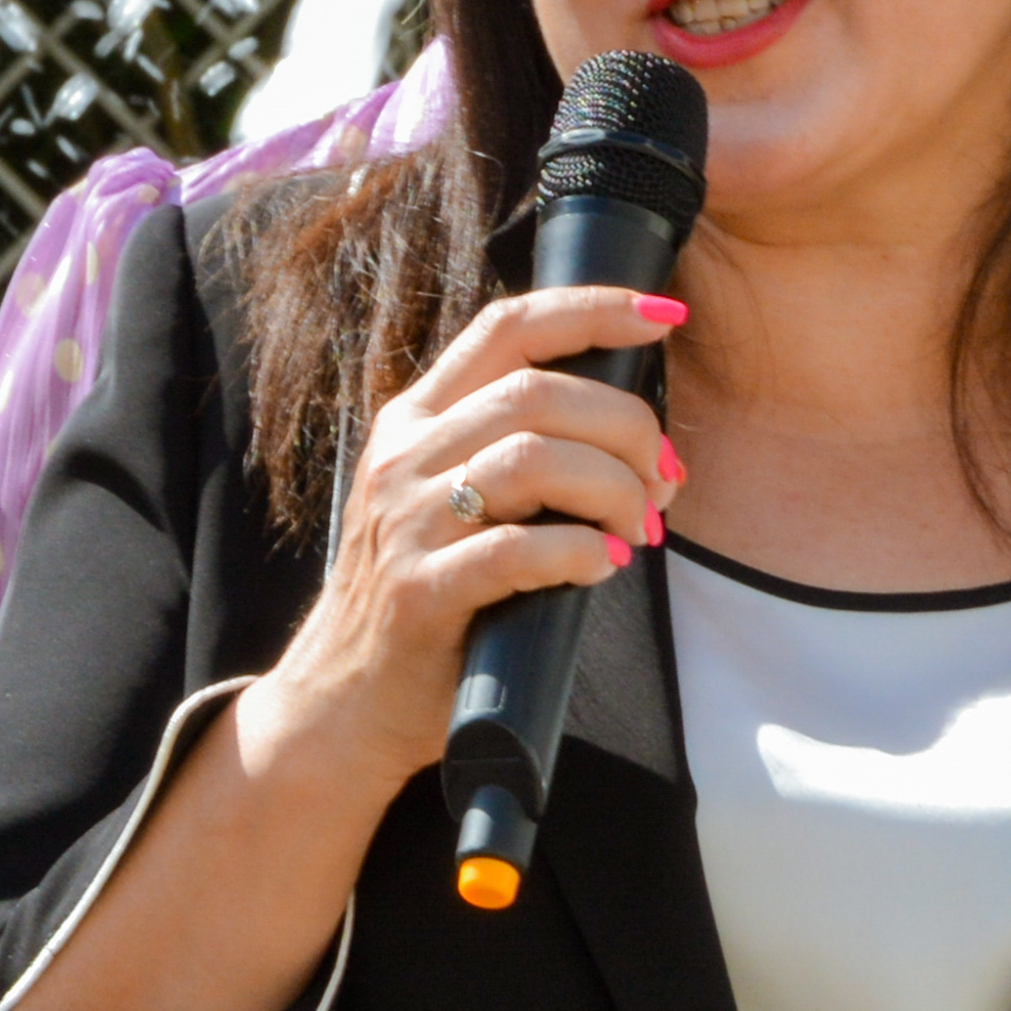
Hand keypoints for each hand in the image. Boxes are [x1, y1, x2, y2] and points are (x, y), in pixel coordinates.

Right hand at [244, 283, 683, 808]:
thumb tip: (650, 450)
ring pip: (532, 458)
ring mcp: (406, 522)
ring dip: (613, 489)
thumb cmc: (428, 597)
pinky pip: (517, 550)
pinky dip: (580, 553)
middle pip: (536, 392)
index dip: (592, 309)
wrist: (345, 701)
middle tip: (663, 479)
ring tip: (638, 529)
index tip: (664, 314)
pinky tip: (602, 567)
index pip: (507, 328)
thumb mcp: (454, 502)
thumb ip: (525, 456)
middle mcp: (405, 456)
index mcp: (417, 419)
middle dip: (626, 426)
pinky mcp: (419, 591)